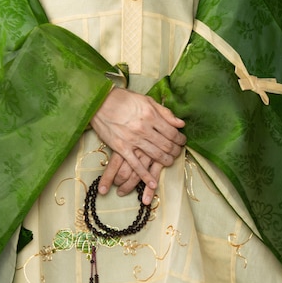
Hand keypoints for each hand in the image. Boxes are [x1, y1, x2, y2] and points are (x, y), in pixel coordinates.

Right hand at [91, 88, 185, 205]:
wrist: (99, 102)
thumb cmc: (123, 99)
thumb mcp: (146, 100)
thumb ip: (164, 112)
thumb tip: (181, 123)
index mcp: (151, 115)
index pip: (172, 132)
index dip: (180, 139)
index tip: (182, 142)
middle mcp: (144, 128)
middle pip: (166, 145)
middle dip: (175, 151)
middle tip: (178, 153)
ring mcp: (132, 140)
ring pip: (155, 155)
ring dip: (165, 161)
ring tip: (170, 162)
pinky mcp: (121, 148)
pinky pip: (135, 165)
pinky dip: (145, 176)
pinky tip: (152, 183)